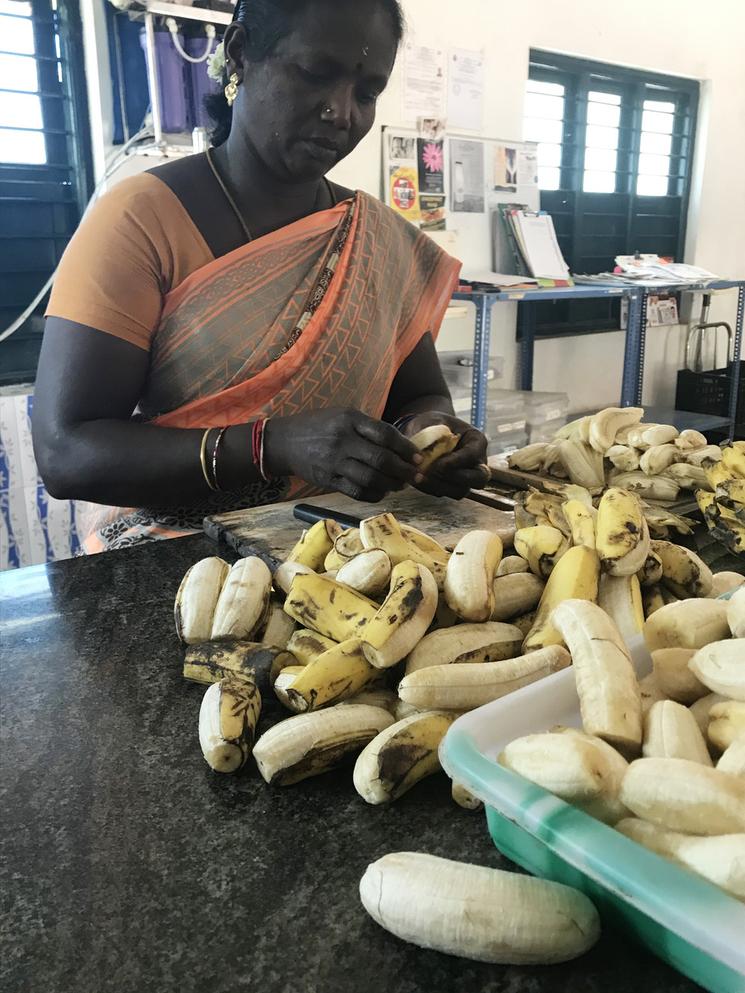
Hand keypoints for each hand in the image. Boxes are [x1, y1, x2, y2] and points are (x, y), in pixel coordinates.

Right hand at [264, 408, 420, 502]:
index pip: (385, 435)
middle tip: (416, 476)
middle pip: (381, 460)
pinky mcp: (327, 480)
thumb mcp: (343, 415)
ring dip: (391, 485)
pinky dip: (373, 494)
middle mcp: (342, 440)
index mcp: (349, 420)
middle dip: (404, 470)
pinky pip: (356, 491)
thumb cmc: (318, 426)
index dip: (405, 448)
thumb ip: (368, 428)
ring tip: (401, 485)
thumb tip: (401, 446)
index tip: (418, 457)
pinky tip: (382, 492)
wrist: (283, 442)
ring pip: (370, 479)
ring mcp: (334, 462)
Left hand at [401, 411, 488, 499]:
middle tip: (435, 472)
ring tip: (421, 476)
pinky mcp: (451, 485)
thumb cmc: (432, 422)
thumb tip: (422, 453)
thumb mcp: (432, 421)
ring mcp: (465, 476)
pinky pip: (445, 493)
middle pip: (479, 479)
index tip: (438, 464)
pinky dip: (430, 488)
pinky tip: (417, 478)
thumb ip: (431, 435)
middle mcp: (476, 462)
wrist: (425, 430)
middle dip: (457, 479)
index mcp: (476, 441)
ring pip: (461, 491)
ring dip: (440, 486)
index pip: (473, 455)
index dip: (457, 461)